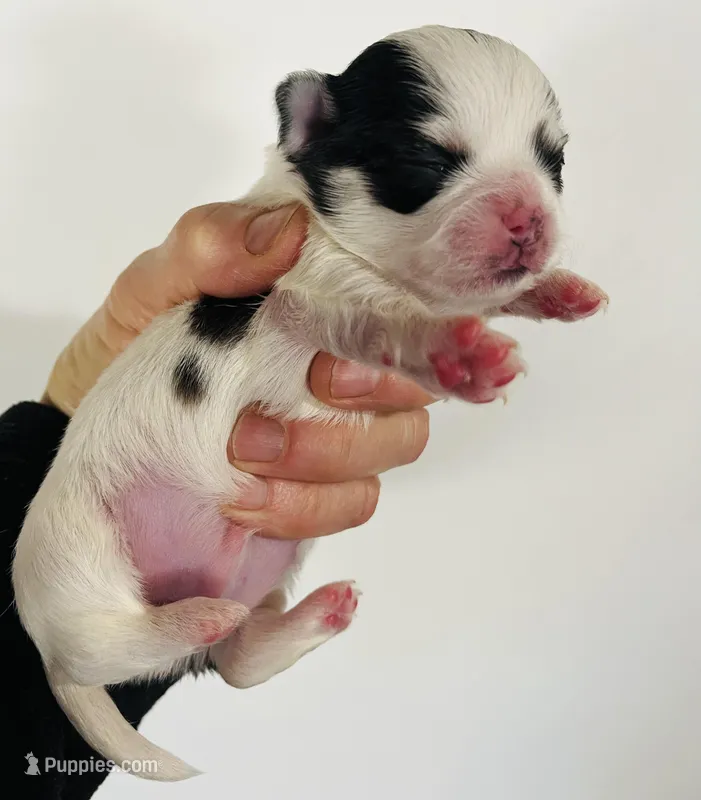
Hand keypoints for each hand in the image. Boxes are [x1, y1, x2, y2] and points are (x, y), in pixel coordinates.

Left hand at [44, 201, 432, 539]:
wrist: (98, 424)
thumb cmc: (134, 344)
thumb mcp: (153, 286)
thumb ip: (208, 247)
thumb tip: (288, 231)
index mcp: (324, 302)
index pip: (407, 310)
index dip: (405, 339)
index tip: (331, 370)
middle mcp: (349, 362)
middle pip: (414, 391)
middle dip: (355, 410)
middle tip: (267, 420)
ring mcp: (342, 426)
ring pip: (397, 446)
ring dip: (325, 461)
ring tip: (241, 458)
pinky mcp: (323, 485)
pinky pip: (355, 502)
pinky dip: (305, 507)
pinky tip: (244, 502)